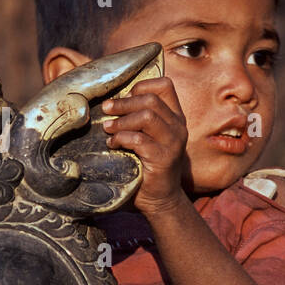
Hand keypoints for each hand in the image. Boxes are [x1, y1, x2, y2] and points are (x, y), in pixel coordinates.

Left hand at [101, 77, 187, 214]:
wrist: (159, 198)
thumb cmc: (147, 164)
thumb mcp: (146, 136)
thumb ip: (137, 118)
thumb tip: (110, 101)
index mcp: (175, 116)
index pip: (165, 85)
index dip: (141, 86)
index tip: (124, 97)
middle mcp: (178, 126)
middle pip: (151, 100)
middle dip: (124, 103)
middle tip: (106, 109)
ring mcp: (174, 142)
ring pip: (147, 117)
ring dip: (122, 121)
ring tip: (107, 128)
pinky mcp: (164, 158)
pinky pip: (139, 140)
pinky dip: (122, 139)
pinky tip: (113, 145)